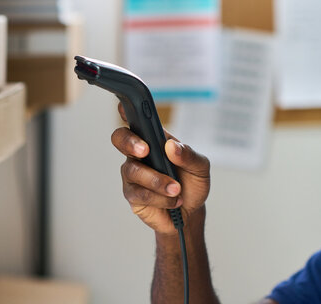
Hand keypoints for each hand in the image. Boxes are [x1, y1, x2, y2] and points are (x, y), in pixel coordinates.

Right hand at [111, 103, 210, 233]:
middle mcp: (139, 153)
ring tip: (176, 189)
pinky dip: (159, 197)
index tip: (125, 107)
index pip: (137, 120)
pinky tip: (172, 199)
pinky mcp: (132, 193)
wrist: (191, 213)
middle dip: (130, 142)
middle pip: (120, 138)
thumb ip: (189, 155)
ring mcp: (133, 173)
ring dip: (157, 181)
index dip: (127, 110)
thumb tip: (172, 147)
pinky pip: (138, 193)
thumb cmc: (192, 184)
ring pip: (133, 170)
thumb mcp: (200, 167)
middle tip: (146, 150)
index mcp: (154, 139)